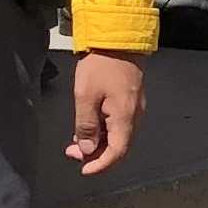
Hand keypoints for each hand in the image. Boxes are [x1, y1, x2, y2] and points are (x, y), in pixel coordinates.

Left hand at [70, 49, 144, 174]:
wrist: (119, 37)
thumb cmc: (100, 66)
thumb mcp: (85, 96)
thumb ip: (86, 126)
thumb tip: (87, 149)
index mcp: (125, 117)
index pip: (116, 152)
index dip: (100, 165)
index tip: (83, 170)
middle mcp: (135, 116)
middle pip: (119, 146)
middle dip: (95, 154)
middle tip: (72, 153)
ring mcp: (135, 107)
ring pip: (118, 135)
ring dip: (98, 142)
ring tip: (76, 140)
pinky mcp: (131, 98)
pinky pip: (119, 123)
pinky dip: (104, 130)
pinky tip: (89, 125)